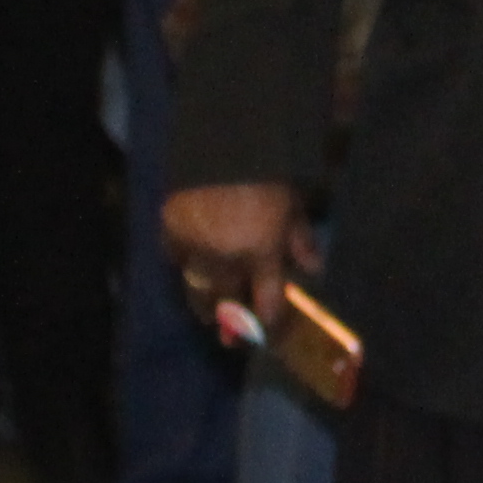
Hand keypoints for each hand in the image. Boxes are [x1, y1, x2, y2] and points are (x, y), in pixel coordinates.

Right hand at [161, 179, 313, 330]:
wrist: (221, 142)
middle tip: (230, 340)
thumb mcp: (292, 203)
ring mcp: (194, 247)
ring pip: (197, 288)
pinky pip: (174, 258)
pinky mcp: (169, 230)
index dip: (270, 321)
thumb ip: (300, 239)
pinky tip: (186, 270)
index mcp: (261, 253)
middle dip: (231, 324)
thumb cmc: (266, 171)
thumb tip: (313, 269)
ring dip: (204, 304)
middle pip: (226, 303)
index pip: (267, 302)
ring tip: (206, 317)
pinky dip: (182, 266)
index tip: (270, 330)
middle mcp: (226, 259)